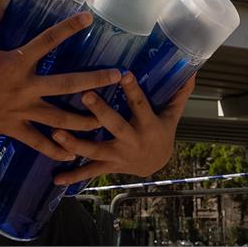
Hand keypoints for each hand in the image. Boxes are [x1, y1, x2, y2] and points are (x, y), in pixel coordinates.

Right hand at [0, 0, 121, 161]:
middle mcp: (24, 86)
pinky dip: (54, 148)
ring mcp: (19, 109)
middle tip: (117, 77)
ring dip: (83, 120)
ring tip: (103, 121)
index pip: (49, 40)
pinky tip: (70, 154)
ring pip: (59, 118)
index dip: (69, 28)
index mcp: (17, 61)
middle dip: (94, 81)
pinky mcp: (10, 127)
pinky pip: (36, 141)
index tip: (89, 19)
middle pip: (67, 84)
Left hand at [49, 73, 195, 184]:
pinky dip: (72, 175)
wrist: (157, 164)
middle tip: (84, 95)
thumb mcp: (172, 113)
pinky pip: (89, 171)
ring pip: (95, 150)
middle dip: (100, 111)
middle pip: (115, 125)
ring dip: (75, 144)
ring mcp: (118, 155)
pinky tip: (55, 179)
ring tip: (56, 133)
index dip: (133, 90)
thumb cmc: (162, 131)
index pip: (141, 104)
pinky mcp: (108, 166)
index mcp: (148, 124)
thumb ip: (179, 92)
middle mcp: (132, 140)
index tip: (124, 74)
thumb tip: (192, 69)